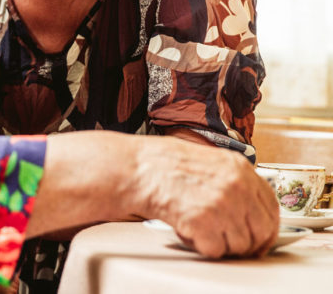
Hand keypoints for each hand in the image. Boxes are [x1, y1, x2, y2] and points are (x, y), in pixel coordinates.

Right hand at [137, 137, 279, 258]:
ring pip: (240, 245)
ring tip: (200, 227)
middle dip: (249, 243)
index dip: (267, 227)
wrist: (140, 168)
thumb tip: (250, 210)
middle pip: (262, 231)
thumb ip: (234, 181)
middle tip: (232, 243)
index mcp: (240, 168)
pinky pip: (216, 251)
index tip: (260, 236)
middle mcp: (236, 186)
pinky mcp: (205, 223)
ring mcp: (222, 205)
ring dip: (221, 244)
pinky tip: (189, 228)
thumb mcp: (210, 161)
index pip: (271, 207)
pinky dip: (202, 246)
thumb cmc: (166, 164)